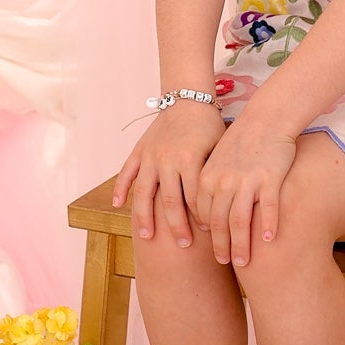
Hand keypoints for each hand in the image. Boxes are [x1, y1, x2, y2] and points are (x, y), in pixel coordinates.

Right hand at [113, 103, 227, 247]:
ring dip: (145, 217)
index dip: (202, 217)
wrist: (188, 99)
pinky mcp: (139, 150)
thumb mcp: (219, 148)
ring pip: (144, 192)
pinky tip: (118, 205)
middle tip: (183, 245)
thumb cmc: (210, 126)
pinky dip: (121, 189)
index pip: (195, 197)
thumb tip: (226, 209)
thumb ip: (216, 176)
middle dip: (176, 226)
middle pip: (169, 201)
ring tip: (147, 237)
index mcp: (190, 159)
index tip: (210, 233)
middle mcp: (168, 159)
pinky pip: (127, 172)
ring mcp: (150, 155)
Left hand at [195, 115, 296, 267]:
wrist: (267, 118)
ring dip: (241, 245)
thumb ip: (210, 185)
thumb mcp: (218, 160)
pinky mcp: (269, 179)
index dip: (207, 235)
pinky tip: (270, 240)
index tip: (212, 247)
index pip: (202, 214)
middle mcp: (223, 181)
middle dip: (220, 246)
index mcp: (207, 177)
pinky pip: (267, 209)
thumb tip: (205, 214)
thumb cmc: (242, 140)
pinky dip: (267, 226)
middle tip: (225, 262)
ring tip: (243, 262)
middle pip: (218, 223)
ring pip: (240, 222)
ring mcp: (246, 181)